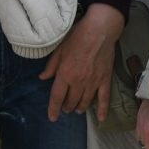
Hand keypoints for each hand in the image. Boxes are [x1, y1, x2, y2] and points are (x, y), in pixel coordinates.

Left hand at [40, 4, 124, 121]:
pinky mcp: (105, 80)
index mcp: (65, 74)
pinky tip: (101, 119)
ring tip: (77, 110)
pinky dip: (103, 110)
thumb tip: (42, 78)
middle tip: (65, 108)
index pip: (57, 97)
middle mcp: (78, 82)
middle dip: (67, 107)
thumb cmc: (77, 36)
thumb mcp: (59, 49)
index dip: (53, 109)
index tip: (52, 117)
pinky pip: (104, 98)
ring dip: (80, 108)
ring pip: (85, 102)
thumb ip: (51, 66)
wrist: (100, 30)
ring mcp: (93, 82)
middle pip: (71, 101)